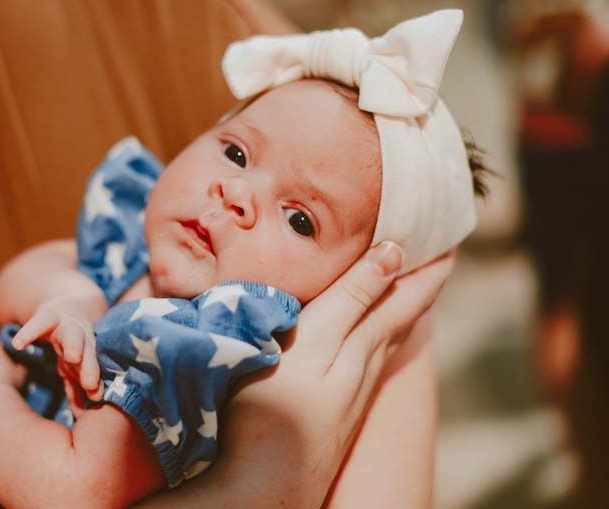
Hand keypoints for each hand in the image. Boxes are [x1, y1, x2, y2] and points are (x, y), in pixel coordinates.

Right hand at [11, 296, 102, 402]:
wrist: (75, 302)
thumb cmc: (76, 341)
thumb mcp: (75, 365)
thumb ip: (76, 389)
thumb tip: (79, 417)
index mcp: (92, 352)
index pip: (95, 369)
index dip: (96, 383)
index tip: (98, 399)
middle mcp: (85, 338)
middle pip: (89, 352)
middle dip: (91, 367)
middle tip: (92, 383)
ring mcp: (68, 324)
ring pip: (73, 334)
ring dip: (75, 345)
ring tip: (74, 357)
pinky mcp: (49, 313)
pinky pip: (39, 322)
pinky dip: (29, 332)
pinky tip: (18, 344)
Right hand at [141, 242, 455, 507]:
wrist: (265, 484)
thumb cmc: (276, 408)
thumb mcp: (313, 343)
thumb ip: (351, 299)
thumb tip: (394, 253)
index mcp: (365, 343)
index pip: (409, 294)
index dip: (431, 265)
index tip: (452, 234)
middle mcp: (366, 365)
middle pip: (404, 314)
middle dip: (422, 281)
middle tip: (438, 249)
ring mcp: (350, 389)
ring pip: (389, 336)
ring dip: (403, 304)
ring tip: (409, 281)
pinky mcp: (333, 406)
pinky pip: (370, 354)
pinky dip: (380, 329)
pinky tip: (372, 334)